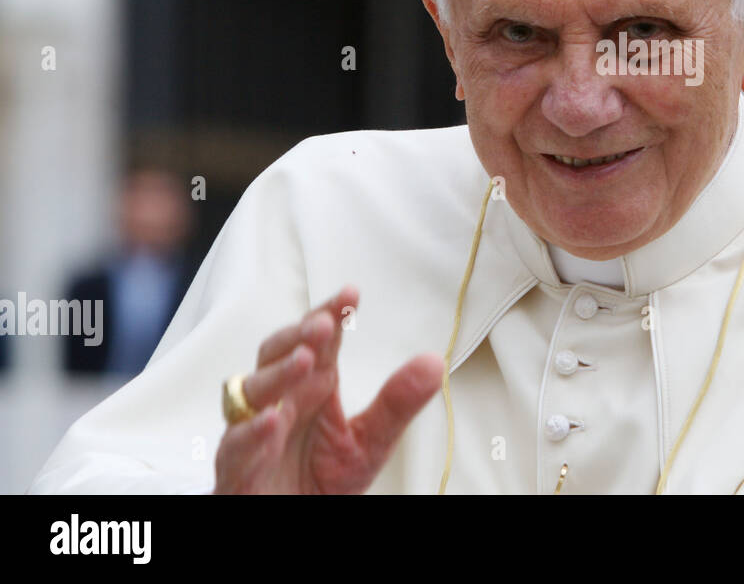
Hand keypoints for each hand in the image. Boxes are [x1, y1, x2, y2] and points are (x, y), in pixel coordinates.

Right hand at [214, 286, 443, 493]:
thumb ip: (397, 404)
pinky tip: (272, 420)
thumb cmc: (321, 479)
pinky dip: (251, 433)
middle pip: (277, 354)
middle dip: (298, 336)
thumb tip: (435, 362)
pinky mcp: (237, 471)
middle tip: (325, 324)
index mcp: (312, 387)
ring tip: (305, 360)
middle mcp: (279, 401)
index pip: (318, 341)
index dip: (329, 315)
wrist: (290, 521)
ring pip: (250, 393)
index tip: (351, 294)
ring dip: (277, 374)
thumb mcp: (370, 442)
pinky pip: (236, 448)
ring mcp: (253, 433)